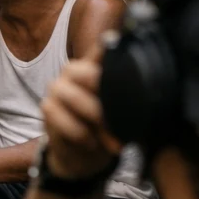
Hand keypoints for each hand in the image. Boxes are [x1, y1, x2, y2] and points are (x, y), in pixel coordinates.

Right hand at [41, 45, 122, 179]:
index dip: (110, 47)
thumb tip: (151, 89)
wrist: (83, 154)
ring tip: (113, 140)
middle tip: (124, 118)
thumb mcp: (122, 112)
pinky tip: (91, 142)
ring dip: (98, 123)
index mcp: (94, 67)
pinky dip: (83, 136)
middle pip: (86, 73)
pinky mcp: (47, 108)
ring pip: (76, 99)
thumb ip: (128, 95)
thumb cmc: (106, 128)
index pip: (102, 49)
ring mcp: (57, 89)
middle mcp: (72, 72)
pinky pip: (68, 121)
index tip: (119, 44)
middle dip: (106, 97)